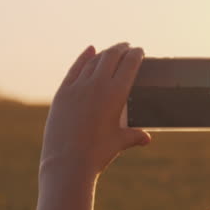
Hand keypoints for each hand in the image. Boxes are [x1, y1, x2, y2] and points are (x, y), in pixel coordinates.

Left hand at [39, 42, 152, 177]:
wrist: (67, 163)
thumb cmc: (98, 154)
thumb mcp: (119, 142)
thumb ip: (134, 136)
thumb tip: (146, 139)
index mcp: (116, 94)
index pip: (129, 65)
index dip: (136, 55)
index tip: (139, 51)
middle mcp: (97, 85)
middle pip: (111, 57)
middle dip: (121, 49)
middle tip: (127, 47)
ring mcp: (78, 87)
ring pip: (93, 61)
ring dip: (104, 53)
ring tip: (110, 51)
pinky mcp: (62, 93)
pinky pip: (75, 69)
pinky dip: (83, 57)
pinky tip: (90, 50)